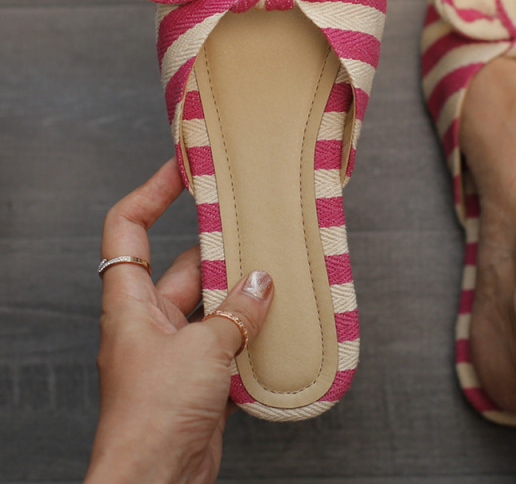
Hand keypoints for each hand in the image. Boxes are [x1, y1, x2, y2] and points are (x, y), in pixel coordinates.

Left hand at [86, 158, 273, 483]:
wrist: (154, 483)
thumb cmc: (152, 417)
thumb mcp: (202, 349)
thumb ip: (237, 310)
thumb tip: (264, 280)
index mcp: (130, 302)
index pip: (128, 229)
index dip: (152, 193)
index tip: (184, 167)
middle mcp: (150, 320)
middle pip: (185, 264)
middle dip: (223, 248)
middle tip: (260, 225)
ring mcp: (176, 349)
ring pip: (213, 301)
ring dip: (245, 292)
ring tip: (282, 272)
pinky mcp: (199, 376)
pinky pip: (229, 337)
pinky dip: (253, 328)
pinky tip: (282, 321)